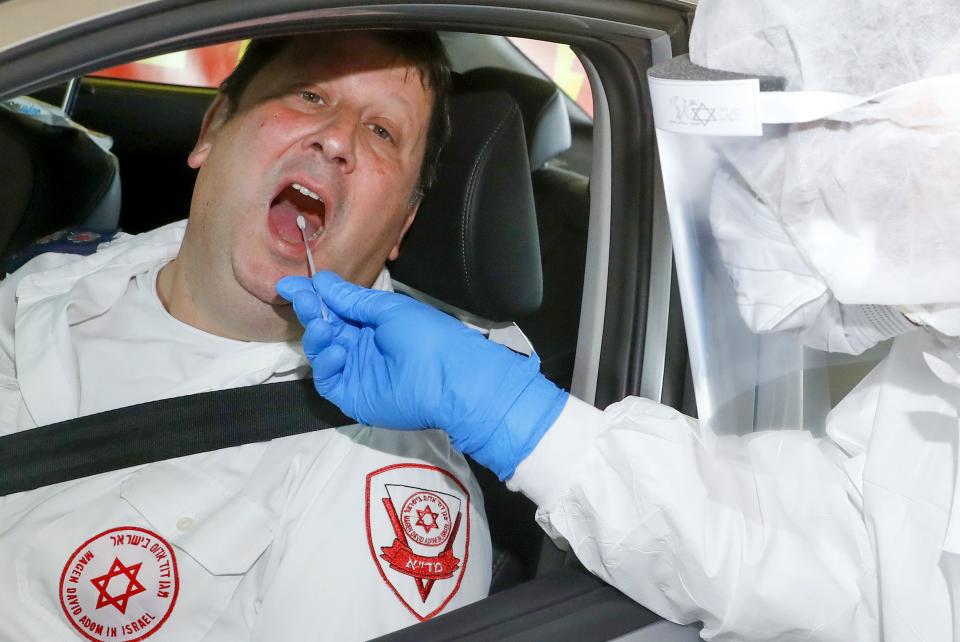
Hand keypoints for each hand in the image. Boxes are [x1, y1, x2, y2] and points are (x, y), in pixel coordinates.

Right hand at [276, 272, 567, 478]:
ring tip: (325, 326)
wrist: (451, 378)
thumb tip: (321, 280)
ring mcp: (356, 371)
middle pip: (325, 326)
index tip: (288, 284)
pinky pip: (327, 378)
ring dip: (317, 335)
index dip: (314, 296)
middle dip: (310, 310)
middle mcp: (363, 345)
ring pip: (322, 352)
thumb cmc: (428, 336)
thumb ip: (351, 299)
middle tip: (299, 297)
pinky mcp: (352, 396)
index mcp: (374, 323)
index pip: (336, 307)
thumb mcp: (388, 309)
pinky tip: (340, 351)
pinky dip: (326, 363)